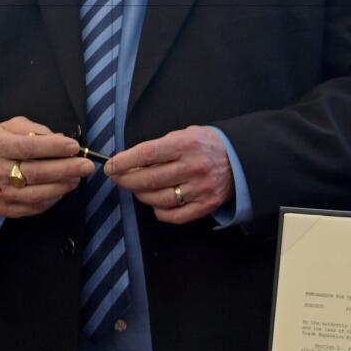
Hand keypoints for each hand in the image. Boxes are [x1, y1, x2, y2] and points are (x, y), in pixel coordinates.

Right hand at [0, 117, 93, 217]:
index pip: (27, 147)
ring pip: (37, 194)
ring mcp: (0, 193)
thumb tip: (61, 140)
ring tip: (78, 178)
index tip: (75, 146)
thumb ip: (34, 130)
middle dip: (66, 169)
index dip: (53, 147)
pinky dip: (53, 199)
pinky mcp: (5, 208)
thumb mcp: (9, 127)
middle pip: (35, 173)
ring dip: (63, 186)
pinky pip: (34, 207)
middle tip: (86, 166)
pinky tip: (62, 189)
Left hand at [105, 125, 233, 224]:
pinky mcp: (206, 205)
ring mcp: (200, 189)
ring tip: (137, 189)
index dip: (124, 161)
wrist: (239, 159)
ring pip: (159, 199)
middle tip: (117, 178)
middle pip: (149, 179)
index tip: (111, 166)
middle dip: (126, 180)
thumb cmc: (206, 145)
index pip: (147, 154)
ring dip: (141, 196)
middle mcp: (193, 167)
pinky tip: (156, 203)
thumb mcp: (185, 134)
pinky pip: (175, 216)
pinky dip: (160, 211)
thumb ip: (160, 146)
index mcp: (186, 145)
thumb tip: (129, 161)